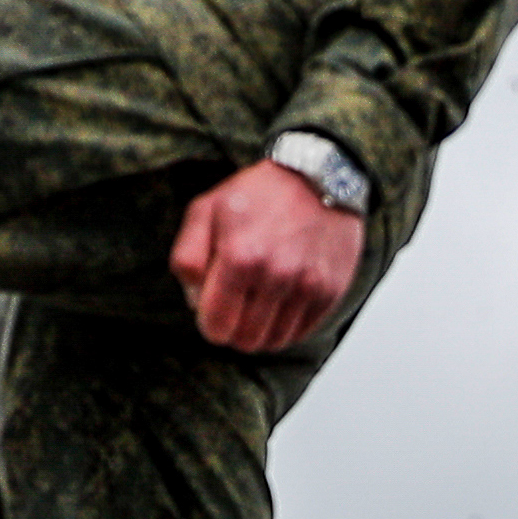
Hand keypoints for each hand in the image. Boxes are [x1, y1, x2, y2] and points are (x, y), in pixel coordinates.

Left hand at [171, 159, 365, 355]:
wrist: (317, 177)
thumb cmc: (257, 194)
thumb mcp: (206, 209)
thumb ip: (187, 257)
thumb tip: (195, 303)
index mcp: (239, 257)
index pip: (216, 326)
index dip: (209, 324)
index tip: (213, 311)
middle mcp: (276, 275)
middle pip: (245, 341)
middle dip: (234, 331)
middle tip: (236, 309)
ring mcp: (307, 285)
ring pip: (274, 342)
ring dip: (261, 330)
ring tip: (259, 303)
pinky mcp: (330, 291)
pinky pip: (301, 333)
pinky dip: (287, 325)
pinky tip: (282, 300)